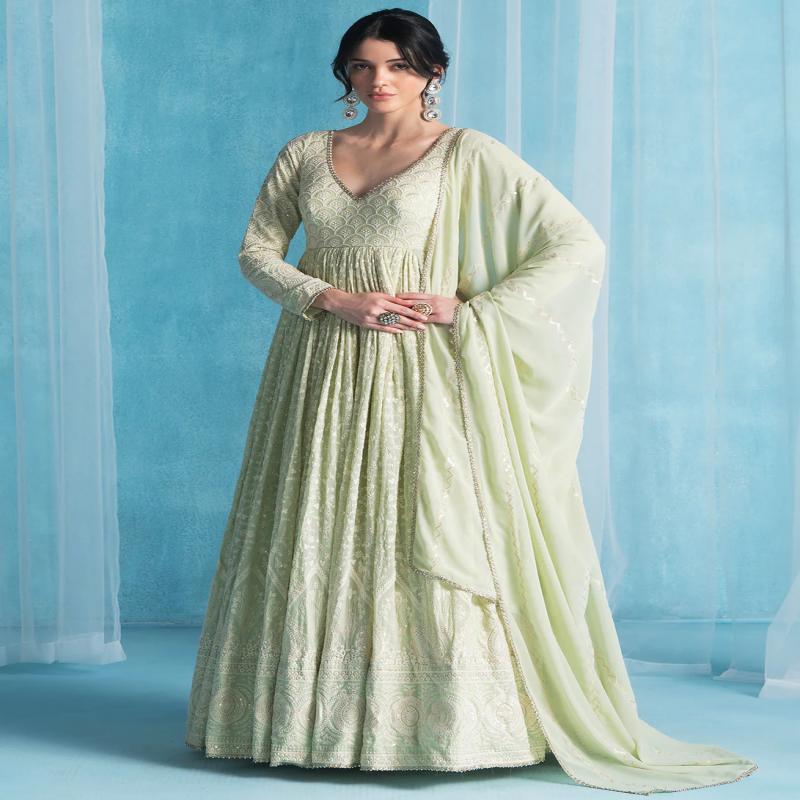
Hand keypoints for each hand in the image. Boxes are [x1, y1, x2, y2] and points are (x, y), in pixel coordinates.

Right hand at [313, 288, 430, 332]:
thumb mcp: (376, 294)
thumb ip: (390, 299)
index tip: (423, 316)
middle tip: (424, 326)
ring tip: (415, 330)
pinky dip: (392, 330)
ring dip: (405, 328)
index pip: (401, 308)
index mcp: (381, 300)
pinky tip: (401, 332)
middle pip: (399, 317)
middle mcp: (377, 310)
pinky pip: (382, 329)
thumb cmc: (361, 297)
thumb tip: (406, 303)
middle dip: (413, 322)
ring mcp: (371, 319)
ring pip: (392, 324)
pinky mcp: (367, 325)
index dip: (413, 312)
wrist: (342, 303)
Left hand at [393, 292, 462, 324]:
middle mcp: (433, 301)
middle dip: (404, 302)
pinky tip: (411, 323)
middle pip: (415, 301)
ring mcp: (436, 309)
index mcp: (433, 296)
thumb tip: (420, 301)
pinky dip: (418, 321)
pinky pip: (426, 320)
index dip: (406, 295)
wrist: (465, 311)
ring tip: (399, 313)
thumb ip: (431, 300)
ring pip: (419, 310)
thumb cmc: (453, 306)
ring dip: (408, 312)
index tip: (397, 295)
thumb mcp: (441, 300)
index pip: (417, 295)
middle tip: (393, 302)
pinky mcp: (438, 317)